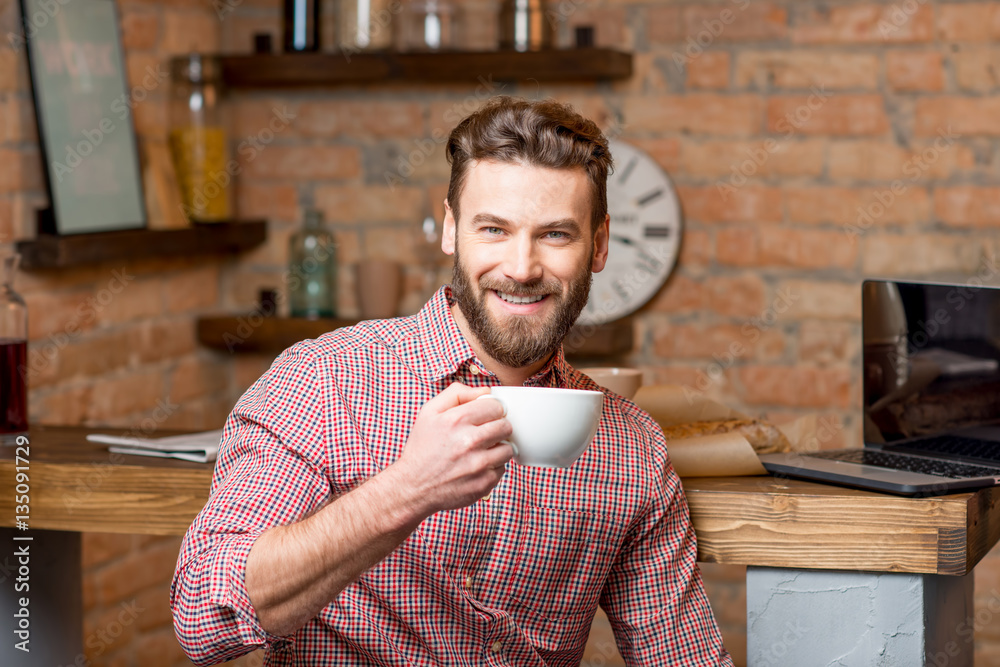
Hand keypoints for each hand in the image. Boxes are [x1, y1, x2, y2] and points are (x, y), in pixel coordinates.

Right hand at [390, 382, 513, 513]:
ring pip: (508, 449)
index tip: (486, 416)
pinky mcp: (484, 483)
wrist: (413, 487)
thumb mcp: (429, 412)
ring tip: (481, 450)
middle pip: (506, 426)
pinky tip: (476, 466)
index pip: (496, 407)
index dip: (492, 410)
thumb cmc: (422, 448)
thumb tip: (485, 391)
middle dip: (498, 427)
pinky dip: (492, 467)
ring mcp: (479, 464)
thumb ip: (457, 393)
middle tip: (485, 433)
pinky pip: (502, 469)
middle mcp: (470, 441)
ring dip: (498, 448)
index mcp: (457, 420)